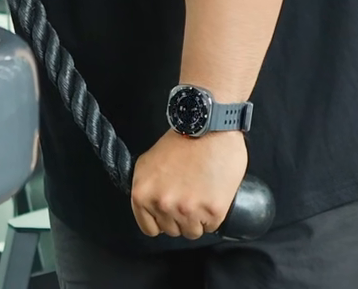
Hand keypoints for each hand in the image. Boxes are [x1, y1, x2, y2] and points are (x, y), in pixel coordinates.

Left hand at [130, 129, 247, 238]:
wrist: (210, 126)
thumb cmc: (182, 139)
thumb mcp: (148, 162)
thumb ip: (146, 187)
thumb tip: (150, 205)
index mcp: (142, 194)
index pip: (150, 228)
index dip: (162, 219)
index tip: (170, 210)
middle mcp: (162, 204)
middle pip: (173, 230)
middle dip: (181, 216)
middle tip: (190, 194)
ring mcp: (188, 210)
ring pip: (193, 232)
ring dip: (199, 218)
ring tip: (202, 194)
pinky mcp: (212, 210)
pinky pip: (212, 226)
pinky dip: (214, 214)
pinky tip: (213, 194)